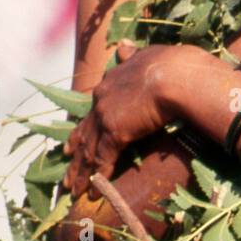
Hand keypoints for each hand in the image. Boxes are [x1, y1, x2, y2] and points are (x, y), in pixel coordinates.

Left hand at [62, 41, 194, 198]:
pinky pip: (103, 160)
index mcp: (110, 83)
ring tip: (75, 191)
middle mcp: (102, 100)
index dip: (82, 129)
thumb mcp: (147, 55)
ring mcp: (106, 117)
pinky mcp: (116, 133)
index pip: (92, 111)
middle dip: (75, 156)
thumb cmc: (170, 64)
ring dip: (81, 173)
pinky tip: (93, 192)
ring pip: (88, 150)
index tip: (72, 144)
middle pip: (84, 134)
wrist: (173, 74)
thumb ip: (134, 56)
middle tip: (68, 174)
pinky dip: (98, 178)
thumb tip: (124, 47)